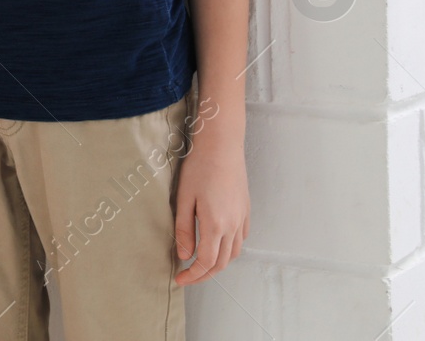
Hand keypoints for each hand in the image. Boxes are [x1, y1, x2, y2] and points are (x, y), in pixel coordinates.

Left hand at [173, 136, 249, 284]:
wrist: (222, 145)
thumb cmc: (199, 168)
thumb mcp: (184, 198)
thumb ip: (183, 230)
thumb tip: (184, 256)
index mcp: (215, 224)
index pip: (205, 262)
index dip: (192, 275)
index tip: (179, 279)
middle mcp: (232, 226)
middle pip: (221, 263)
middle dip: (204, 275)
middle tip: (187, 277)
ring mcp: (242, 218)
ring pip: (233, 253)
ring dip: (218, 264)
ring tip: (200, 263)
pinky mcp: (245, 210)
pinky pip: (241, 238)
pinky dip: (229, 249)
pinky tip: (218, 244)